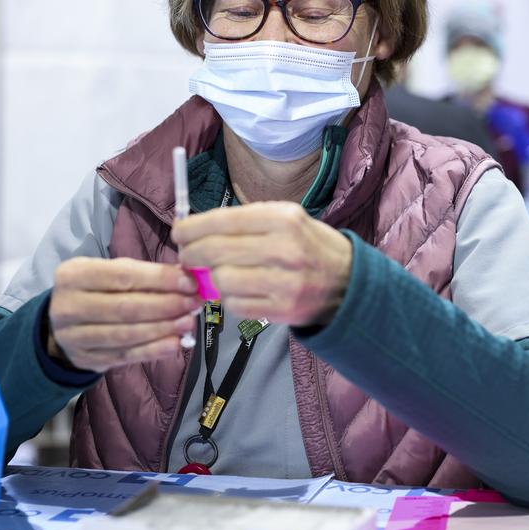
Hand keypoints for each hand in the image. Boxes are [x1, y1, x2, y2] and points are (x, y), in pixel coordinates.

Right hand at [47, 257, 201, 372]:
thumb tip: (186, 277)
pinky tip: (175, 344)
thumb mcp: (112, 272)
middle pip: (125, 307)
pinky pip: (124, 356)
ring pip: (125, 335)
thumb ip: (145, 274)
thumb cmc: (97, 290)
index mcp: (74, 275)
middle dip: (166, 306)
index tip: (190, 283)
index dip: (160, 280)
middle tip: (194, 304)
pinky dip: (153, 350)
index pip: (123, 275)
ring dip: (162, 329)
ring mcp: (73, 337)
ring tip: (188, 322)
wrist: (63, 323)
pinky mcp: (85, 359)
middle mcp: (68, 306)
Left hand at [170, 202, 352, 326]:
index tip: (179, 232)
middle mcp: (284, 249)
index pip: (223, 221)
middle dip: (192, 254)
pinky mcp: (282, 310)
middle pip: (215, 251)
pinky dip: (230, 298)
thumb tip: (196, 231)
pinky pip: (235, 305)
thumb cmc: (309, 246)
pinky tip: (240, 290)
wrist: (349, 283)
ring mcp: (284, 283)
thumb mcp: (287, 219)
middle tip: (188, 256)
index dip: (192, 228)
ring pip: (222, 281)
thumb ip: (245, 223)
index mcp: (283, 219)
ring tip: (220, 274)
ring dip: (214, 279)